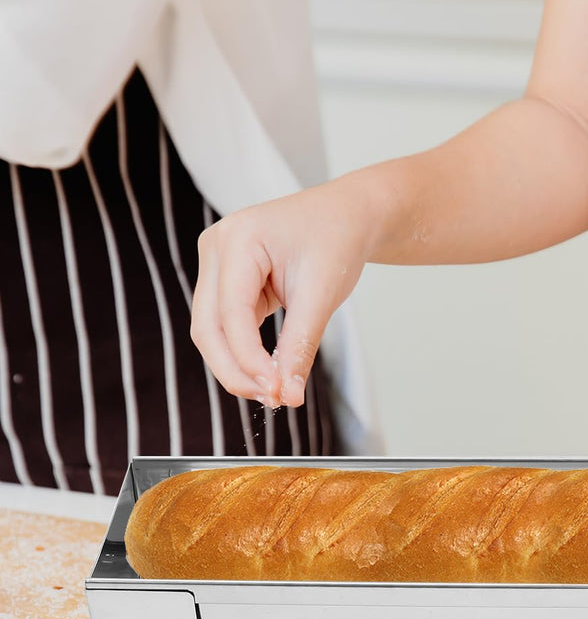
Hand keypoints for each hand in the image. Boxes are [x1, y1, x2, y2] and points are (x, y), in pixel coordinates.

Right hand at [190, 173, 376, 406]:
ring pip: (212, 332)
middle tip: (275, 401)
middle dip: (236, 371)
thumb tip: (289, 395)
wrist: (348, 217)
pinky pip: (226, 327)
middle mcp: (216, 249)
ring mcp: (217, 265)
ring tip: (276, 393)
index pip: (231, 315)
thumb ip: (300, 345)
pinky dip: (245, 354)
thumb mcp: (322, 295)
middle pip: (208, 327)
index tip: (279, 394)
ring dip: (238, 367)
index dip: (250, 360)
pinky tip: (270, 375)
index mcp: (238, 240)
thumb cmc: (337, 241)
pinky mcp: (228, 282)